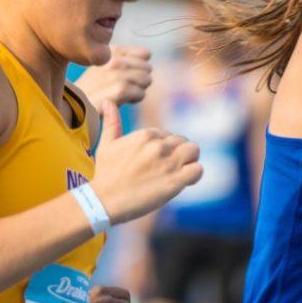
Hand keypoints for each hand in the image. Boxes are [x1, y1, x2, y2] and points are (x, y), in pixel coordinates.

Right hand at [75, 46, 152, 106]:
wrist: (73, 108)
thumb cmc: (91, 89)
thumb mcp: (104, 66)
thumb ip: (124, 58)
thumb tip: (148, 54)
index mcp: (110, 50)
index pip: (145, 54)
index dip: (139, 67)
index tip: (126, 76)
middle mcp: (114, 58)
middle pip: (148, 68)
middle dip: (140, 80)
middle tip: (124, 88)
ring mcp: (117, 73)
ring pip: (146, 80)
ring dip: (138, 90)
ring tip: (122, 94)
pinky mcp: (121, 89)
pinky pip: (141, 93)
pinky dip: (134, 100)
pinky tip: (121, 101)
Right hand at [92, 100, 201, 224]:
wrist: (103, 200)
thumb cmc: (104, 174)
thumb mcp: (106, 144)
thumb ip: (111, 122)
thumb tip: (107, 102)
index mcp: (146, 135)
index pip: (169, 135)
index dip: (167, 149)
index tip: (157, 162)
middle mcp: (159, 145)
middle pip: (183, 142)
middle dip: (179, 155)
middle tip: (168, 170)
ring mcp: (169, 162)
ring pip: (194, 151)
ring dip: (190, 161)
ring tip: (180, 173)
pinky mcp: (175, 181)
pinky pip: (198, 170)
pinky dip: (194, 176)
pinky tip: (184, 182)